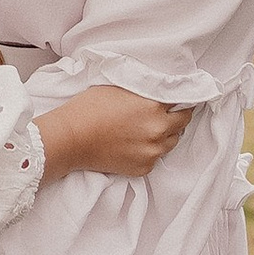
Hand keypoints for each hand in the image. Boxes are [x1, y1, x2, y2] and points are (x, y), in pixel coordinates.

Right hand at [33, 84, 191, 180]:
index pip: (183, 102)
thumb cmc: (89, 108)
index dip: (179, 100)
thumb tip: (161, 90)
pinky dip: (149, 151)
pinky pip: (156, 158)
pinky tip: (133, 144)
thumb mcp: (119, 86)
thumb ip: (144, 89)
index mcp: (154, 107)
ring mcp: (152, 152)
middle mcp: (158, 131)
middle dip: (174, 117)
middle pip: (182, 123)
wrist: (70, 138)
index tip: (175, 100)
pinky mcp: (143, 168)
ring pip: (171, 143)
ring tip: (145, 130)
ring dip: (164, 135)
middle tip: (161, 114)